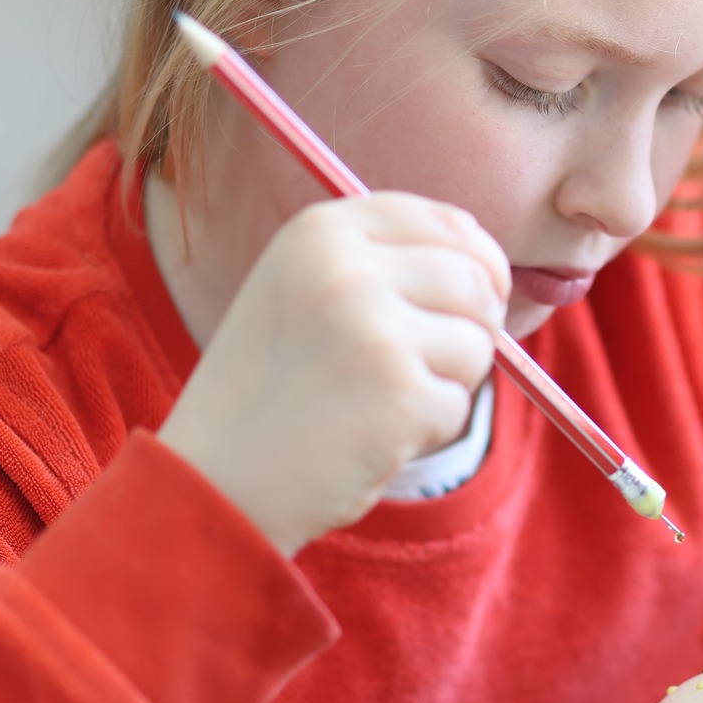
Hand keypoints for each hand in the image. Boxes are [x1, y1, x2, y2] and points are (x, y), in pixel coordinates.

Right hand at [158, 193, 509, 553]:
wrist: (216, 480)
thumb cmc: (270, 389)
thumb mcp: (304, 290)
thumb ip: (384, 262)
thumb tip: (486, 262)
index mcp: (322, 231)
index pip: (446, 222)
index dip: (478, 261)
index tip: (475, 296)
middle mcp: (348, 268)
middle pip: (476, 279)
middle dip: (474, 325)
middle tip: (428, 364)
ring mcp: (375, 329)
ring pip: (477, 342)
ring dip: (448, 382)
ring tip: (380, 401)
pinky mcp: (401, 394)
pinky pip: (458, 405)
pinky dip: (427, 430)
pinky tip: (370, 436)